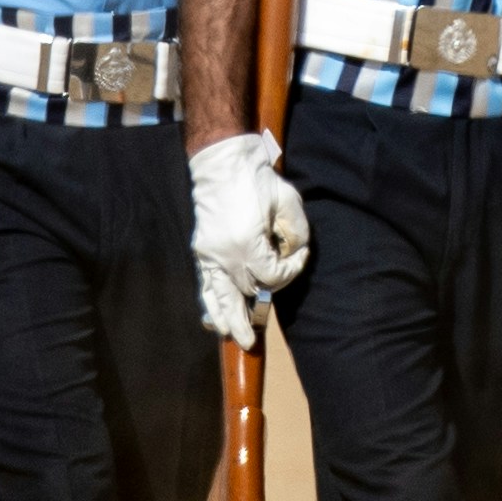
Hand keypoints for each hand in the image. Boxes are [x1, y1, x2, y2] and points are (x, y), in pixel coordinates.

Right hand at [189, 132, 311, 346]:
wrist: (222, 162)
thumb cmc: (257, 180)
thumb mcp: (288, 202)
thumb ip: (296, 233)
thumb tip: (294, 254)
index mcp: (248, 244)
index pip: (272, 276)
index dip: (290, 271)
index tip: (299, 257)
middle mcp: (226, 255)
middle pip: (246, 291)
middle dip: (258, 305)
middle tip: (256, 336)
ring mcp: (210, 254)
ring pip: (219, 297)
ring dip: (228, 319)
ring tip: (235, 338)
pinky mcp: (202, 250)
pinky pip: (206, 285)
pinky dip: (210, 304)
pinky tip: (214, 320)